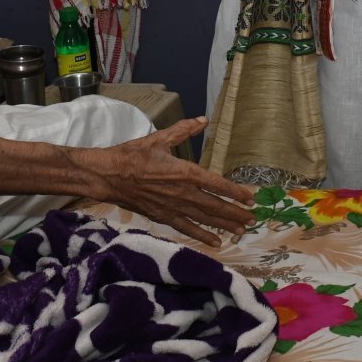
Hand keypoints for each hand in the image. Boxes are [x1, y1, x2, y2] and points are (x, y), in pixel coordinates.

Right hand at [82, 117, 255, 246]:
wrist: (108, 175)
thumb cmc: (132, 155)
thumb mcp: (160, 138)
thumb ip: (184, 130)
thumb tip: (203, 120)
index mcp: (184, 171)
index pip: (217, 184)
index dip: (236, 192)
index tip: (251, 198)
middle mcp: (182, 192)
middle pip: (215, 205)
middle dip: (236, 213)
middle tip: (253, 219)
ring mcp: (173, 207)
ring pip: (204, 218)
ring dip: (224, 225)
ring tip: (242, 231)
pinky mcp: (162, 216)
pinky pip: (187, 228)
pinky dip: (202, 235)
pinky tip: (216, 242)